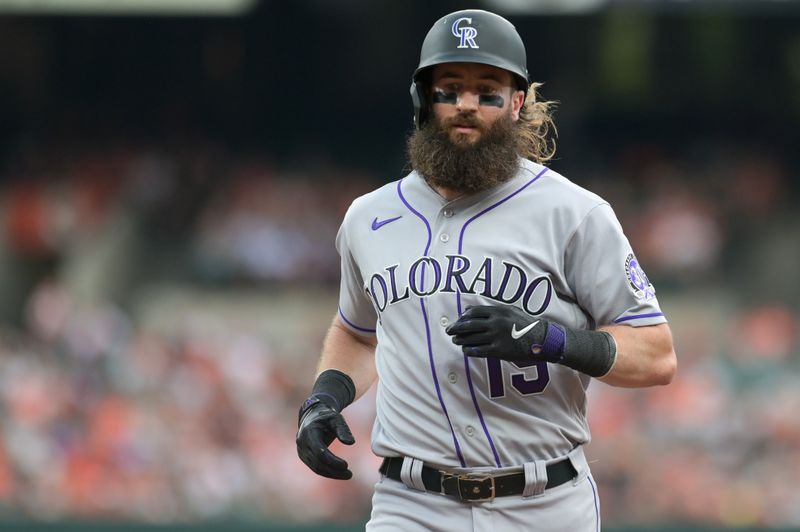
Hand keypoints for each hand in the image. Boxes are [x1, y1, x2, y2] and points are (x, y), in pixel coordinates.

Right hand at [296, 397, 354, 479]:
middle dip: (334, 470)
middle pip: (318, 463)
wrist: (313, 416)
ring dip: (332, 474)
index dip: (332, 461)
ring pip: (316, 468)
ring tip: (348, 475)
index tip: (346, 465)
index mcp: (309, 432)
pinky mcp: (304, 456)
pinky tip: (339, 473)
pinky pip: (315, 467)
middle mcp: (302, 443)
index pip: (320, 452)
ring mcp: (301, 451)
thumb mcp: (337, 419)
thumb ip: (343, 430)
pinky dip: (327, 472)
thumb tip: (351, 442)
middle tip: (350, 474)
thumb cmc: (327, 418)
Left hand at [445, 305, 564, 362]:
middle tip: (449, 331)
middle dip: (456, 329)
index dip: (462, 317)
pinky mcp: (498, 351)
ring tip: (456, 341)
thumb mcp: (510, 311)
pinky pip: (478, 351)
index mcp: (498, 311)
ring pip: (471, 339)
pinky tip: (465, 350)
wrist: (541, 339)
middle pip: (468, 325)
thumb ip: (490, 310)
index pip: (473, 312)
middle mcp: (496, 323)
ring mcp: (496, 337)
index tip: (458, 321)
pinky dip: (469, 350)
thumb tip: (468, 310)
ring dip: (460, 340)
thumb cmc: (525, 324)